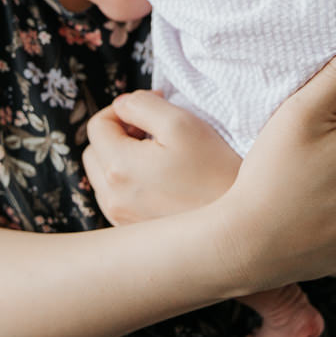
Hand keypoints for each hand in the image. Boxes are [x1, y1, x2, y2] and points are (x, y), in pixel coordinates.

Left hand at [83, 91, 240, 225]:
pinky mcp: (133, 232)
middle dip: (118, 134)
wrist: (240, 223)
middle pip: (95, 151)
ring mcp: (121, 218)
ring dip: (120, 159)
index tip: (153, 109)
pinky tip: (158, 181)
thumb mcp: (180, 122)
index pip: (97, 125)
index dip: (123, 109)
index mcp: (118, 167)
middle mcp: (112, 197)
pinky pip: (116, 198)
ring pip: (101, 176)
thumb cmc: (214, 169)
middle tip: (153, 131)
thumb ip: (142, 104)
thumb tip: (121, 105)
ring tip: (157, 156)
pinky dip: (128, 183)